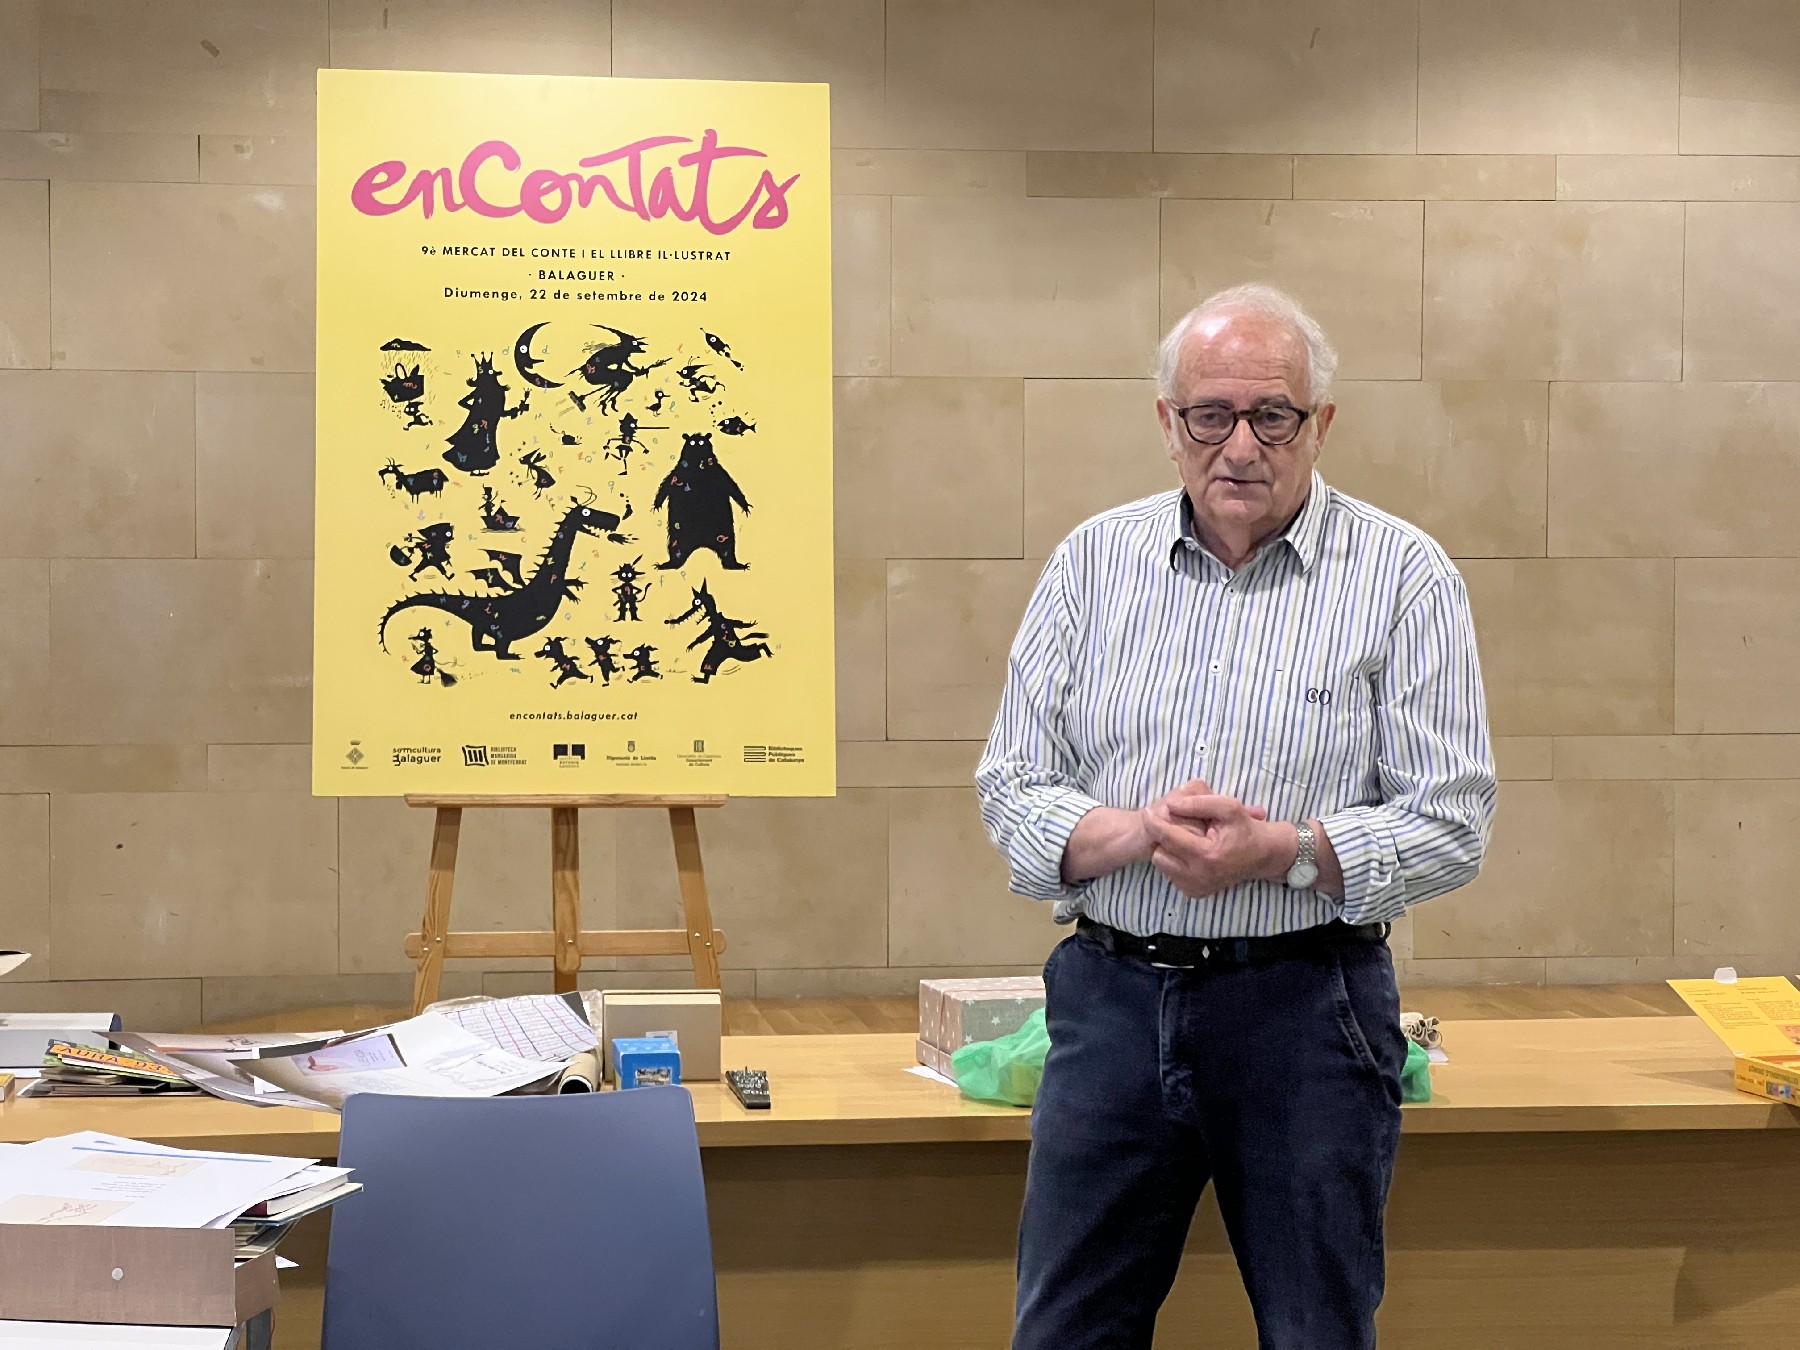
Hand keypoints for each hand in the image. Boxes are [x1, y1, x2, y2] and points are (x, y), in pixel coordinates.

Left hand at [1141, 781, 1278, 899]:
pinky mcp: (1196, 892)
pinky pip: (1171, 874)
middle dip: (1163, 837)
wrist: (1262, 855)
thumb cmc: (1245, 828)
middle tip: (1175, 825)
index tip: (1146, 810)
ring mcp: (1197, 887)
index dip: (1154, 822)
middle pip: (1159, 853)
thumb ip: (1198, 803)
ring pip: (1162, 865)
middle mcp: (1200, 876)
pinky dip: (1175, 862)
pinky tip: (1189, 852)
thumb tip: (1169, 803)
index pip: (1168, 837)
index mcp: (1207, 855)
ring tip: (1184, 838)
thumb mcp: (1227, 807)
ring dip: (1167, 849)